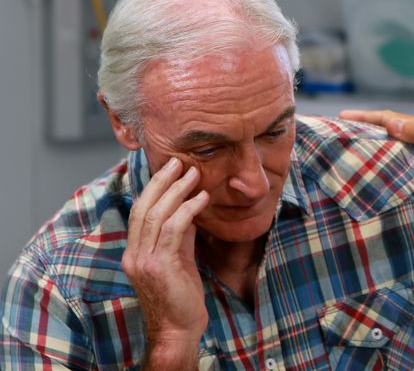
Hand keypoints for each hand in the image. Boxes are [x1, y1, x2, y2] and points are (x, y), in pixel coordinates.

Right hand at [122, 157, 209, 368]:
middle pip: (144, 208)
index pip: (139, 211)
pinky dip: (187, 210)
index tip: (169, 168)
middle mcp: (134, 254)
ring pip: (157, 215)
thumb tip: (189, 207)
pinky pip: (173, 230)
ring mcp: (144, 261)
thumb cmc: (181, 296)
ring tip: (194, 173)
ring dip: (177, 191)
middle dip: (161, 182)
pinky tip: (202, 198)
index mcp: (134, 252)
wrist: (178, 330)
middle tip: (178, 161)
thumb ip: (180, 235)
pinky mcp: (161, 267)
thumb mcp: (179, 259)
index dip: (153, 188)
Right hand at [339, 110, 413, 218]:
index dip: (363, 117)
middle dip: (362, 130)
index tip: (339, 118)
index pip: (387, 118)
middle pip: (386, 130)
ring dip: (371, 147)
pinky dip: (384, 164)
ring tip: (350, 153)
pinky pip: (399, 163)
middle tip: (336, 134)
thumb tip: (390, 124)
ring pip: (391, 147)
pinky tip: (377, 175)